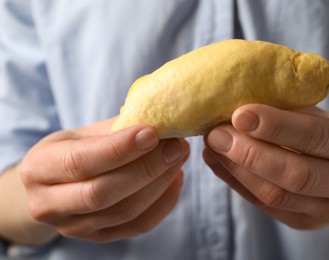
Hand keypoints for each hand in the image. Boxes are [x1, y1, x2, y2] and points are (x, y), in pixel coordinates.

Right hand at [19, 119, 188, 241]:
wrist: (52, 187)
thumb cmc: (70, 152)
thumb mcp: (80, 134)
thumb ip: (113, 129)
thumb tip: (157, 120)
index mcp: (39, 169)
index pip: (80, 162)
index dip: (119, 148)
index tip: (152, 132)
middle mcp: (49, 204)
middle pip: (103, 193)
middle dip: (146, 168)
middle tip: (176, 146)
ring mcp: (74, 227)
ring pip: (125, 212)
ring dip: (160, 183)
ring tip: (179, 158)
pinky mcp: (98, 238)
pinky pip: (138, 226)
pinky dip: (163, 202)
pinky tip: (175, 179)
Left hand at [203, 104, 328, 229]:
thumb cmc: (327, 136)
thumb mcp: (319, 117)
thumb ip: (287, 112)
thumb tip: (235, 102)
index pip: (315, 137)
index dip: (276, 126)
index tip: (239, 114)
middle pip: (296, 175)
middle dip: (250, 153)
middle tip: (216, 133)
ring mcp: (326, 210)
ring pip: (275, 195)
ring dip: (237, 169)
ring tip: (212, 145)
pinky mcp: (302, 222)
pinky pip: (262, 204)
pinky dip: (234, 181)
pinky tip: (216, 160)